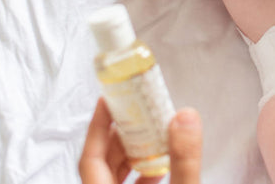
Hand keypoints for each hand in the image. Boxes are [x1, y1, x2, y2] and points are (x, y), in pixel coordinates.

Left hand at [79, 98, 202, 183]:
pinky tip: (159, 169)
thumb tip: (184, 120)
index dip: (98, 125)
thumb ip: (183, 161)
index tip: (107, 100)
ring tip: (152, 134)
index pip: (90, 156)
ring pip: (113, 175)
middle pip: (103, 162)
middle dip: (121, 134)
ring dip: (132, 153)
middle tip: (136, 110)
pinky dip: (140, 173)